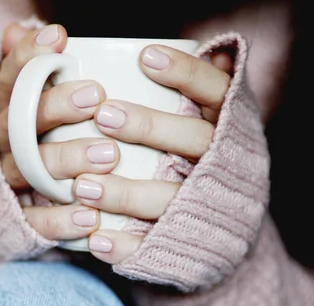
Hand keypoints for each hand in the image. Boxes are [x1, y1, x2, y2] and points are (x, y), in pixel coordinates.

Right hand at [0, 23, 118, 240]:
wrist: (10, 201)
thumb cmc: (38, 137)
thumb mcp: (32, 102)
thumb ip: (30, 70)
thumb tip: (18, 28)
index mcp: (6, 110)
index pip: (9, 79)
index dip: (29, 57)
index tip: (60, 37)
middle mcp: (2, 143)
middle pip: (20, 122)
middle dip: (55, 106)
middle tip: (96, 96)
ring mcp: (9, 181)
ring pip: (30, 169)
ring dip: (66, 160)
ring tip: (108, 156)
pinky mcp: (18, 219)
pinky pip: (34, 221)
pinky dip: (60, 221)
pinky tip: (91, 218)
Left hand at [77, 45, 233, 262]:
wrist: (229, 236)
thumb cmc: (202, 164)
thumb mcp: (208, 126)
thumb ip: (188, 96)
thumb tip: (154, 50)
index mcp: (231, 129)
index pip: (217, 92)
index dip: (186, 73)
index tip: (144, 57)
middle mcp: (226, 165)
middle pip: (195, 141)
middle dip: (149, 127)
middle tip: (103, 116)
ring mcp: (209, 208)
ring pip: (171, 198)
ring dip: (125, 193)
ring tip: (81, 186)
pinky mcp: (190, 246)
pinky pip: (156, 247)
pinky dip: (125, 245)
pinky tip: (94, 239)